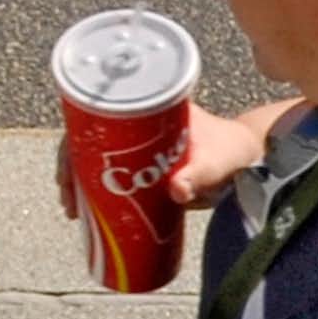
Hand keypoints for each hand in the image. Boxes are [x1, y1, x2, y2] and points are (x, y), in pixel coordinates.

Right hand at [54, 101, 269, 221]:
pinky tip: (84, 213)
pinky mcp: (143, 165)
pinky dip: (94, 191)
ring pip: (95, 158)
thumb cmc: (234, 150)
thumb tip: (177, 192)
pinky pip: (110, 174)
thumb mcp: (217, 161)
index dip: (74, 139)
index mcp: (149, 105)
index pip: (97, 113)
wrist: (250, 158)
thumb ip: (201, 174)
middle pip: (88, 138)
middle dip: (70, 168)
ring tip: (74, 211)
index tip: (68, 167)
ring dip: (78, 182)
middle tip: (68, 200)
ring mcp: (138, 144)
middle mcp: (138, 122)